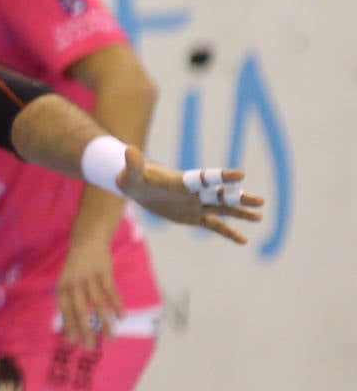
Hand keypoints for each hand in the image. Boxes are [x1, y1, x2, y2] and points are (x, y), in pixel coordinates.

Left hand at [57, 232, 122, 348]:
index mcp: (63, 287)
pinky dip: (116, 305)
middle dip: (85, 330)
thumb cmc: (76, 266)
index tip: (73, 343)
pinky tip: (121, 318)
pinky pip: (111, 292)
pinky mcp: (104, 272)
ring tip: (110, 338)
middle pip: (79, 310)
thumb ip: (69, 301)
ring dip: (104, 322)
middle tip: (90, 346)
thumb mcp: (67, 281)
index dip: (69, 326)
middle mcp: (74, 283)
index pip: (65, 310)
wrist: (87, 239)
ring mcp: (89, 278)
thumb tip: (69, 327)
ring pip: (97, 304)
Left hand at [119, 148, 264, 243]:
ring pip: (222, 210)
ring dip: (240, 213)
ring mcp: (196, 205)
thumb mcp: (129, 174)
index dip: (221, 177)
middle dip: (238, 198)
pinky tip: (244, 241)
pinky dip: (228, 233)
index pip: (204, 179)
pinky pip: (214, 226)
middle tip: (260, 201)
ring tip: (260, 216)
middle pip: (220, 195)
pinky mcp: (193, 217)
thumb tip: (129, 150)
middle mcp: (194, 193)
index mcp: (182, 181)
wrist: (137, 187)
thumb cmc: (132, 178)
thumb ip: (133, 164)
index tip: (241, 175)